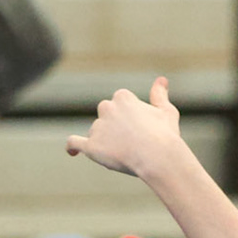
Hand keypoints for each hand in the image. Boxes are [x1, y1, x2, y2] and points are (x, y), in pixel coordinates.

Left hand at [68, 77, 183, 179]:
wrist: (158, 157)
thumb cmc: (165, 135)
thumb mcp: (166, 112)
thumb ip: (159, 95)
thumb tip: (161, 80)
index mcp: (122, 97)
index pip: (119, 103)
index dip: (129, 115)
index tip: (140, 127)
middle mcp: (106, 108)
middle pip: (105, 114)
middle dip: (114, 124)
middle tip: (131, 139)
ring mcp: (97, 127)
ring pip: (95, 132)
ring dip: (104, 140)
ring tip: (125, 154)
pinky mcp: (91, 146)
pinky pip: (74, 143)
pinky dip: (72, 147)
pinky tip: (72, 152)